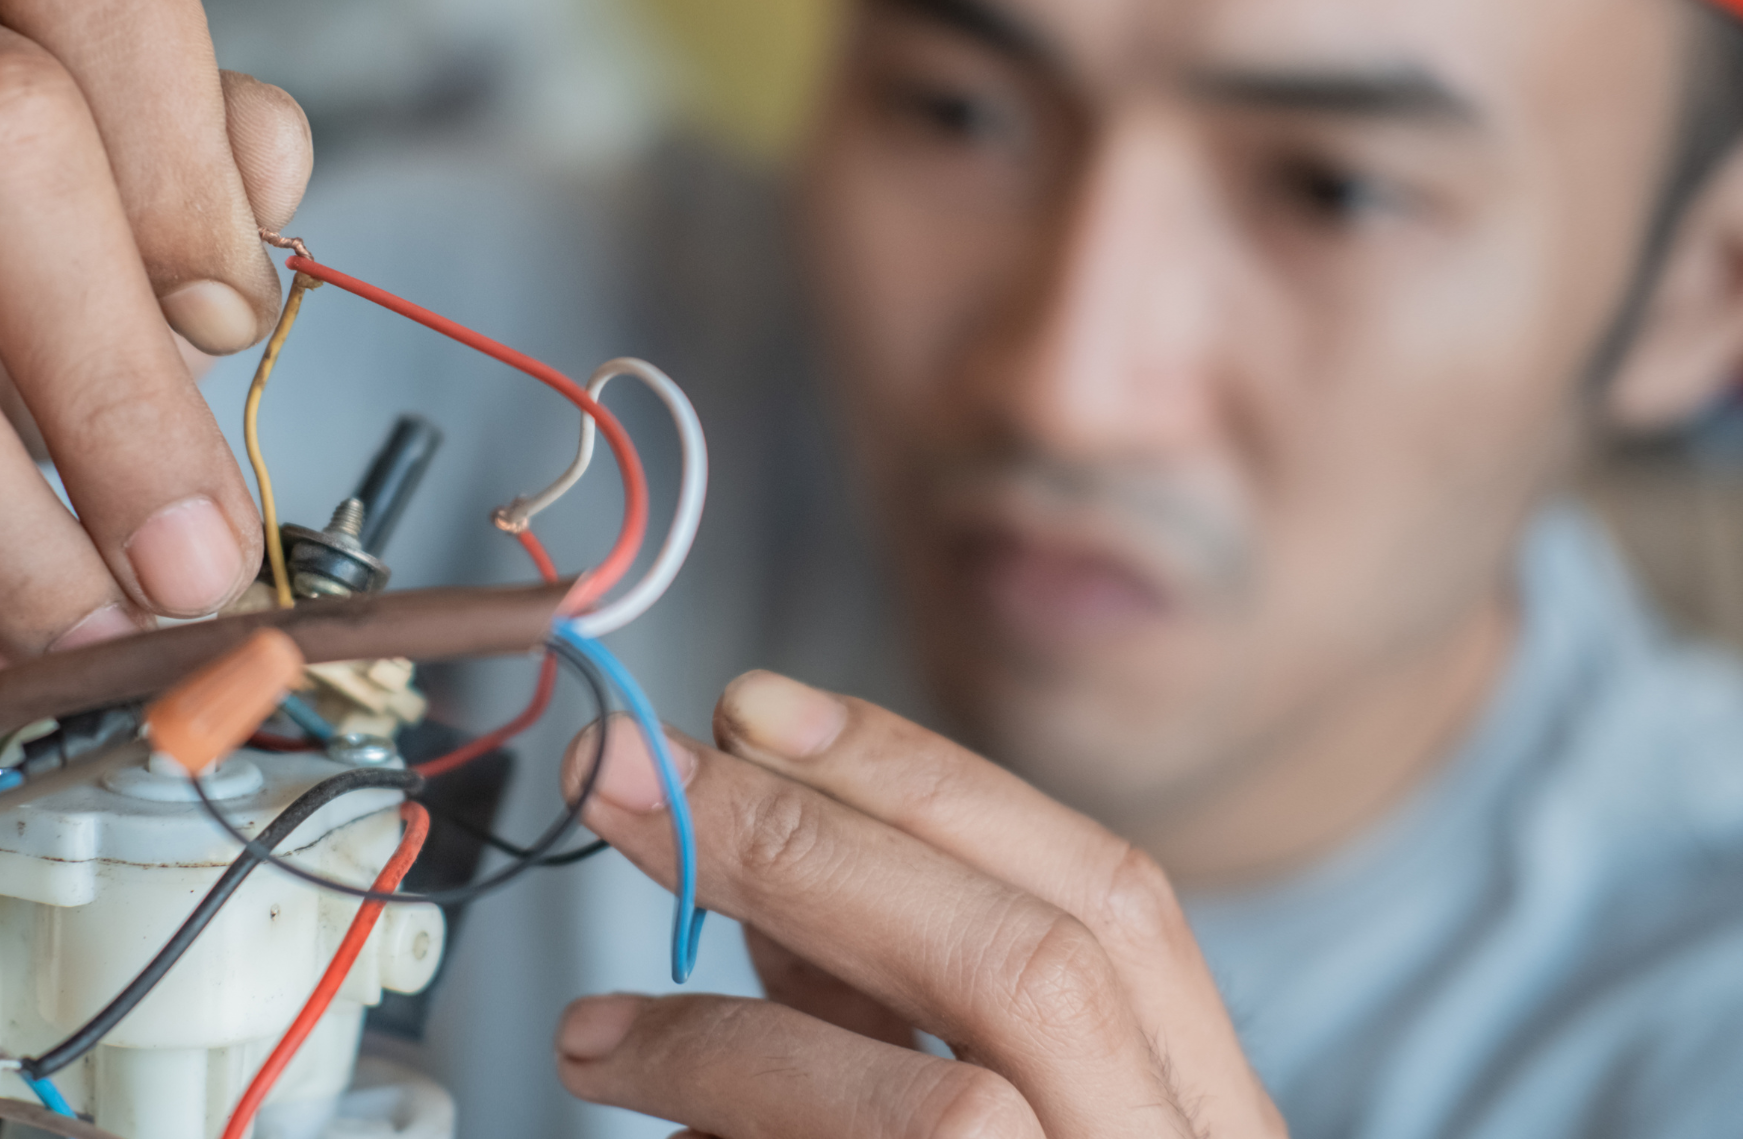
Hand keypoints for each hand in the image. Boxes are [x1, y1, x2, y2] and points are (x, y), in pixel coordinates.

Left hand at [556, 671, 1285, 1137]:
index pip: (1110, 895)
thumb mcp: (979, 1131)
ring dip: (747, 1030)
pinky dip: (743, 1110)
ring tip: (599, 1022)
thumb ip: (891, 1022)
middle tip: (631, 778)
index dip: (929, 779)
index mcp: (1205, 1126)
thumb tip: (761, 877)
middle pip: (1043, 956)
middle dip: (817, 836)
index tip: (756, 708)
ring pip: (961, 1106)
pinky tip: (643, 1099)